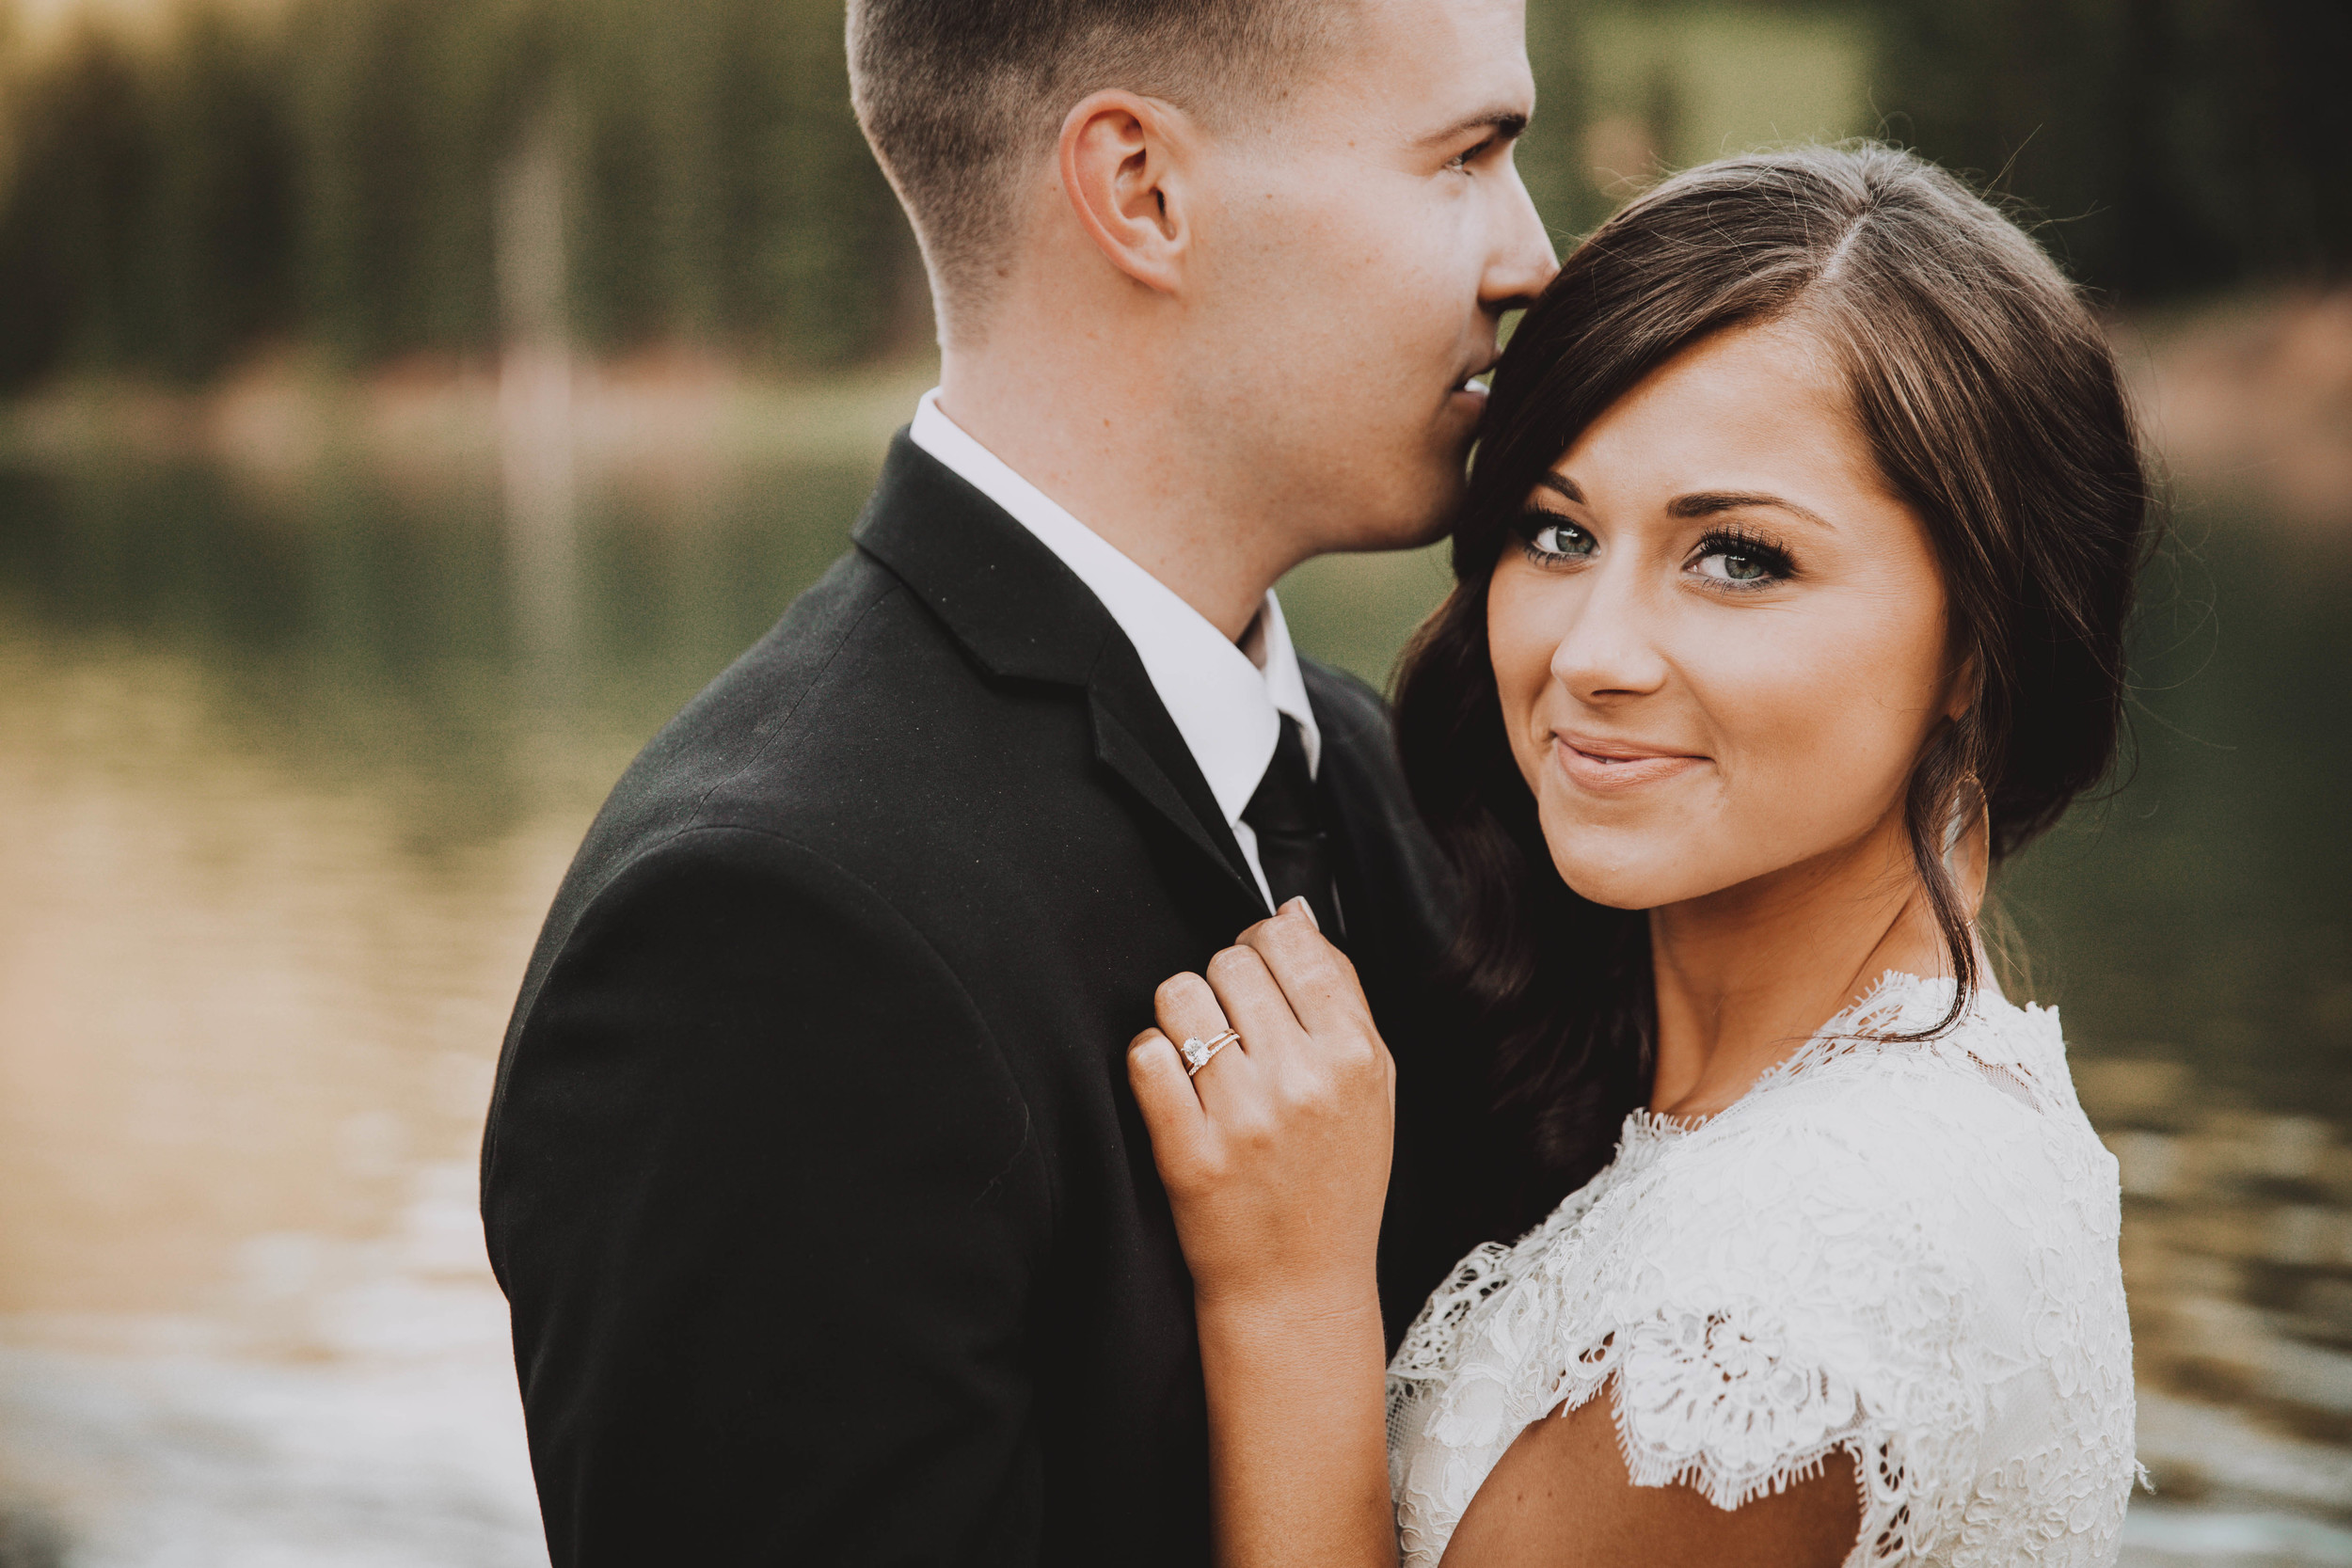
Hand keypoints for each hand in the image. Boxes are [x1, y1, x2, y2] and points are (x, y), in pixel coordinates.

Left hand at [1128, 900, 1395, 1312]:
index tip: (1254, 977)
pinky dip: (1150, 1063)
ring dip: (1181, 1018)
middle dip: (1221, 987)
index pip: (1287, 943)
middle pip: (1228, 963)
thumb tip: (1293, 914)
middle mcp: (1304, 1081)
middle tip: (1228, 1030)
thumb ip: (1340, 993)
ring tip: (1199, 1058)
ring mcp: (1245, 1117)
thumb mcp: (1373, 1087)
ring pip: (1180, 996)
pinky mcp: (1189, 1153)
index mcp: (1356, 1055)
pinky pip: (1145, 1055)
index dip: (1260, 947)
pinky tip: (1173, 1089)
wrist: (1299, 1287)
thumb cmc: (1334, 1184)